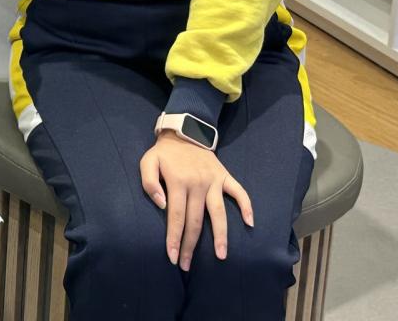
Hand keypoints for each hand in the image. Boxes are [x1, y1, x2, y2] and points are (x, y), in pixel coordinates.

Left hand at [140, 132, 253, 270]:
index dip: (174, 238)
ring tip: (221, 255)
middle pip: (195, 221)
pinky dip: (246, 206)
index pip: (176, 217)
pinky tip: (250, 223)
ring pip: (218, 213)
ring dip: (220, 235)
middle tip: (186, 265)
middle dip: (190, 245)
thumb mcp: (148, 162)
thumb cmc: (164, 153)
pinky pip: (239, 192)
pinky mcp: (225, 176)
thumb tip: (161, 205)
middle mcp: (198, 184)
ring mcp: (214, 182)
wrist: (184, 132)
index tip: (172, 257)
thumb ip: (149, 183)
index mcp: (178, 182)